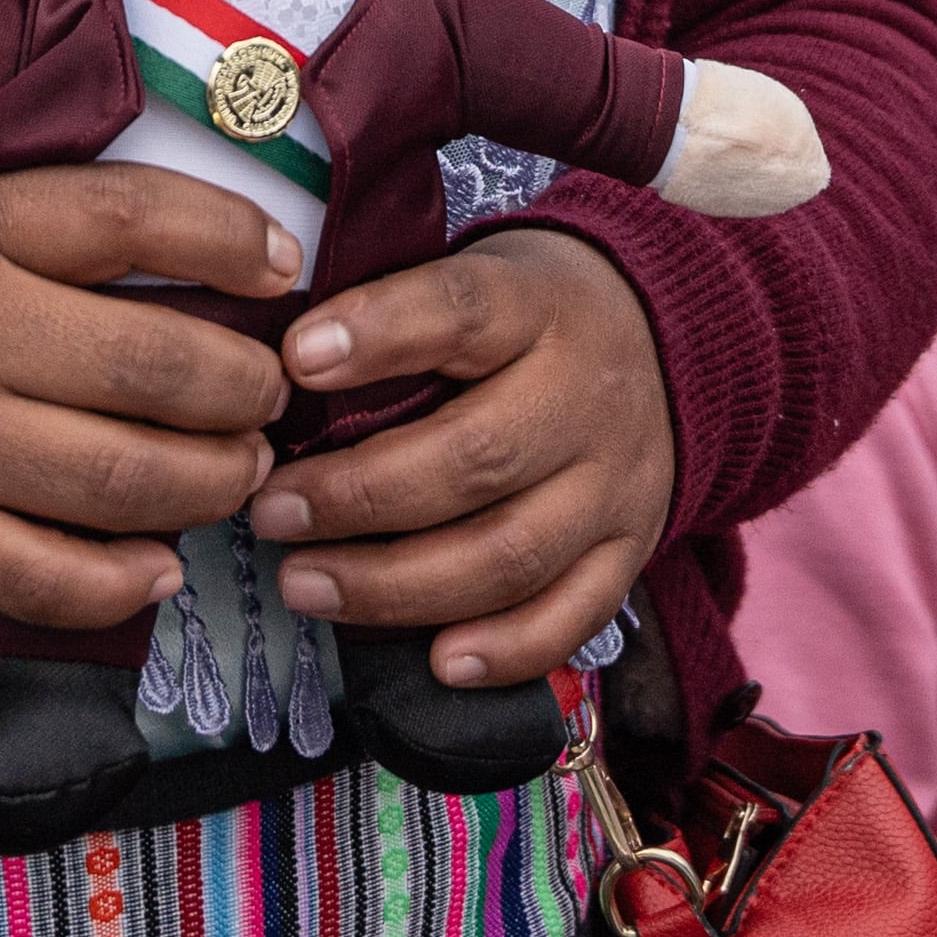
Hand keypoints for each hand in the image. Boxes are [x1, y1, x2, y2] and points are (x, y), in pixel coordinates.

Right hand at [0, 167, 296, 631]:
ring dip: (207, 484)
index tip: (282, 265)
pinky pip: (46, 578)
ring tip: (234, 472)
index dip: (228, 238)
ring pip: (119, 482)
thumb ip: (31, 220)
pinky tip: (158, 565)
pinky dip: (123, 582)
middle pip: (153, 368)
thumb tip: (177, 241)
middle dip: (243, 389)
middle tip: (267, 394)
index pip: (127, 218)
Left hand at [248, 230, 674, 687]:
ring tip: (306, 585)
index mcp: (537, 305)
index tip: (295, 360)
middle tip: (271, 512)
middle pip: (476, 457)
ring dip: (398, 584)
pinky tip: (436, 662)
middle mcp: (585, 397)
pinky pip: (574, 616)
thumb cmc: (524, 319)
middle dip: (358, 496)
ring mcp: (614, 484)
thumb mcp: (474, 273)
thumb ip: (392, 311)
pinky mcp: (630, 552)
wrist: (665, 343)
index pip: (464, 311)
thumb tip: (273, 361)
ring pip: (513, 553)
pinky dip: (506, 650)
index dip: (379, 334)